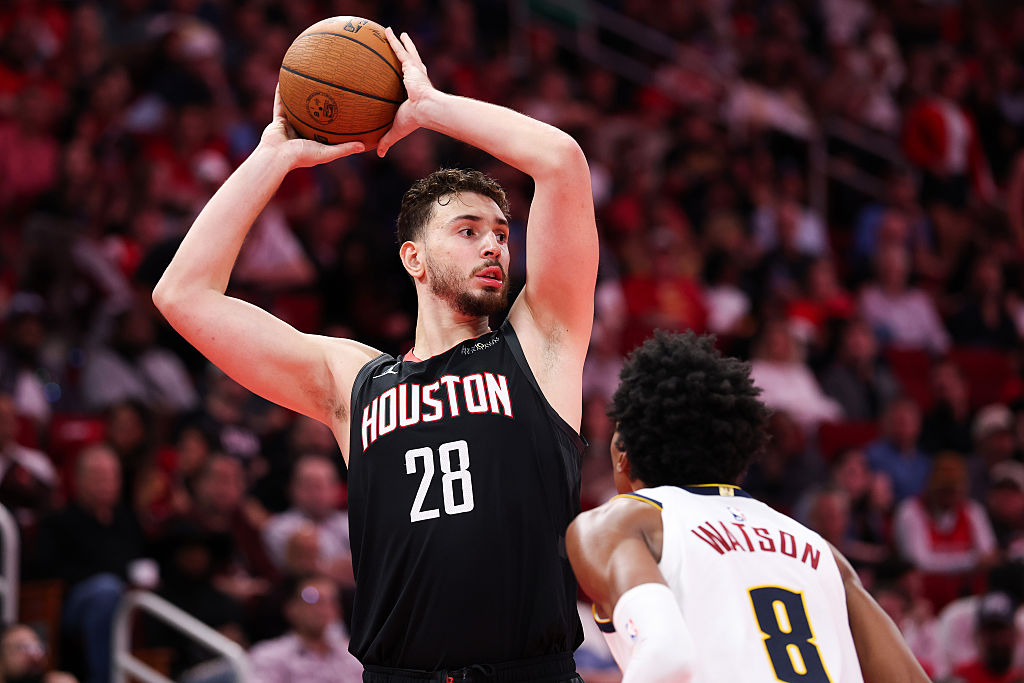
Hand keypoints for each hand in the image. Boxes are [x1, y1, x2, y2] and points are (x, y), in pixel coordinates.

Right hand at [260, 84, 364, 167]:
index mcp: (315, 142)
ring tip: (306, 83)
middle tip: (328, 92)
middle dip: (319, 107)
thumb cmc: (303, 156)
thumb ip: (344, 149)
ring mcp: (290, 127)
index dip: (335, 123)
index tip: (345, 112)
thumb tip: (365, 146)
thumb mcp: (328, 153)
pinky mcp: (278, 121)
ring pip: (295, 109)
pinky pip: (280, 104)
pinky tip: (285, 79)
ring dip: (300, 97)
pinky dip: (281, 93)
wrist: (277, 156)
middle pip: (313, 118)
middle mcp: (303, 134)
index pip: (327, 131)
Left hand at [377, 28, 438, 157]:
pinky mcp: (411, 66)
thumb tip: (377, 154)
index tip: (403, 76)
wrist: (426, 110)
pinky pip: (399, 49)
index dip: (406, 78)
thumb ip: (386, 140)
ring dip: (401, 42)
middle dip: (406, 54)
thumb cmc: (414, 120)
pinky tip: (387, 30)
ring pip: (405, 53)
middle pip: (409, 64)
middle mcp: (415, 79)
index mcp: (415, 92)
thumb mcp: (396, 130)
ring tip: (395, 32)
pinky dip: (393, 40)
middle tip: (402, 47)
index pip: (408, 83)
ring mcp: (414, 71)